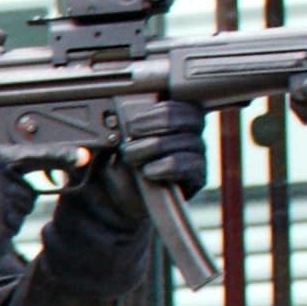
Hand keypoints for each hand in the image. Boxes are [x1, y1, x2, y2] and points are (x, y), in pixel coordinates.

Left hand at [76, 97, 207, 221]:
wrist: (115, 202)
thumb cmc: (116, 168)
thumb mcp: (108, 145)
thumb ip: (111, 129)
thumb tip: (113, 118)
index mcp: (170, 118)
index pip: (178, 103)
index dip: (155, 111)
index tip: (131, 124)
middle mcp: (189, 133)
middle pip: (189, 116)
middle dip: (157, 124)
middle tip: (130, 136)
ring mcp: (196, 153)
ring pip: (188, 140)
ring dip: (154, 147)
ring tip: (132, 158)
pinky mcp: (198, 176)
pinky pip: (193, 164)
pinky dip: (168, 166)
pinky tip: (149, 171)